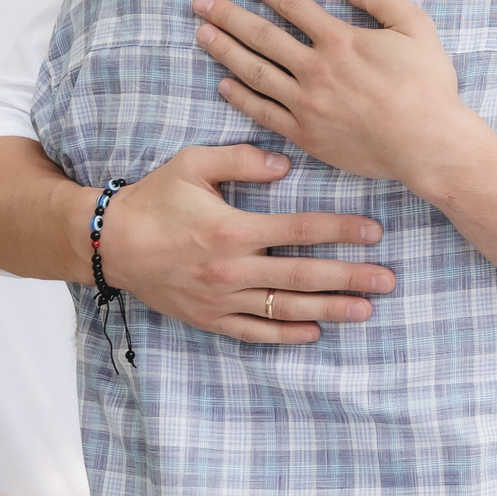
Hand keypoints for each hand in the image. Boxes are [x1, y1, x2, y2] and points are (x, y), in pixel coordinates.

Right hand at [99, 145, 393, 344]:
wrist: (108, 244)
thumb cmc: (154, 198)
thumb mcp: (192, 164)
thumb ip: (240, 159)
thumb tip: (285, 164)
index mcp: (232, 230)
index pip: (299, 231)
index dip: (340, 231)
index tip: (375, 232)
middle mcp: (231, 270)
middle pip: (303, 276)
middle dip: (350, 277)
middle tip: (389, 280)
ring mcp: (220, 299)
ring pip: (284, 310)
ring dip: (329, 310)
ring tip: (366, 310)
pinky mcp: (208, 318)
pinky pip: (253, 333)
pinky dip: (286, 336)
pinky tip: (315, 333)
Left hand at [195, 0, 480, 186]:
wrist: (427, 143)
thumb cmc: (428, 86)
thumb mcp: (418, 28)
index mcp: (340, 40)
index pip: (291, 4)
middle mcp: (315, 69)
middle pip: (261, 36)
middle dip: (228, 15)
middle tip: (200, 1)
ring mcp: (306, 104)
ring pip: (255, 72)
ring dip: (225, 51)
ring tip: (202, 34)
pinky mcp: (305, 134)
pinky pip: (263, 112)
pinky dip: (241, 97)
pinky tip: (223, 85)